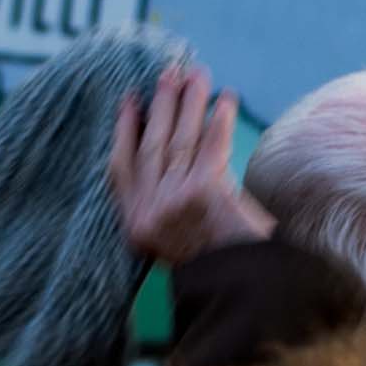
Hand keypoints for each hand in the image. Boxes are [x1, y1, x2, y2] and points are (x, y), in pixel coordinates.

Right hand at [109, 62, 271, 266]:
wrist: (245, 295)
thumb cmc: (218, 268)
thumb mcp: (175, 243)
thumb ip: (166, 207)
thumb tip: (170, 148)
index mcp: (136, 226)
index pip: (120, 168)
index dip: (124, 130)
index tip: (128, 98)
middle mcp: (150, 213)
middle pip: (153, 146)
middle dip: (161, 105)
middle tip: (168, 71)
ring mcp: (175, 202)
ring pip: (181, 141)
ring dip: (189, 103)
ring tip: (196, 74)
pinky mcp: (204, 194)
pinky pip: (212, 147)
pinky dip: (219, 120)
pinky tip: (226, 99)